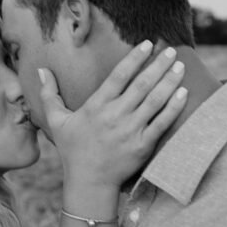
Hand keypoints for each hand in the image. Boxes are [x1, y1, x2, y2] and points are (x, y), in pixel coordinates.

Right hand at [39, 41, 187, 190]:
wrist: (89, 182)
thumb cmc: (73, 150)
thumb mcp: (56, 121)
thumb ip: (49, 94)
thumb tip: (41, 69)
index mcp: (96, 106)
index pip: (119, 75)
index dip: (135, 58)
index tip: (148, 44)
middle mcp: (115, 115)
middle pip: (142, 84)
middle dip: (159, 64)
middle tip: (172, 49)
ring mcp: (131, 131)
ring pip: (155, 100)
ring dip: (170, 81)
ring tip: (181, 65)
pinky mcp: (143, 145)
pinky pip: (162, 122)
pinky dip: (174, 107)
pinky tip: (184, 92)